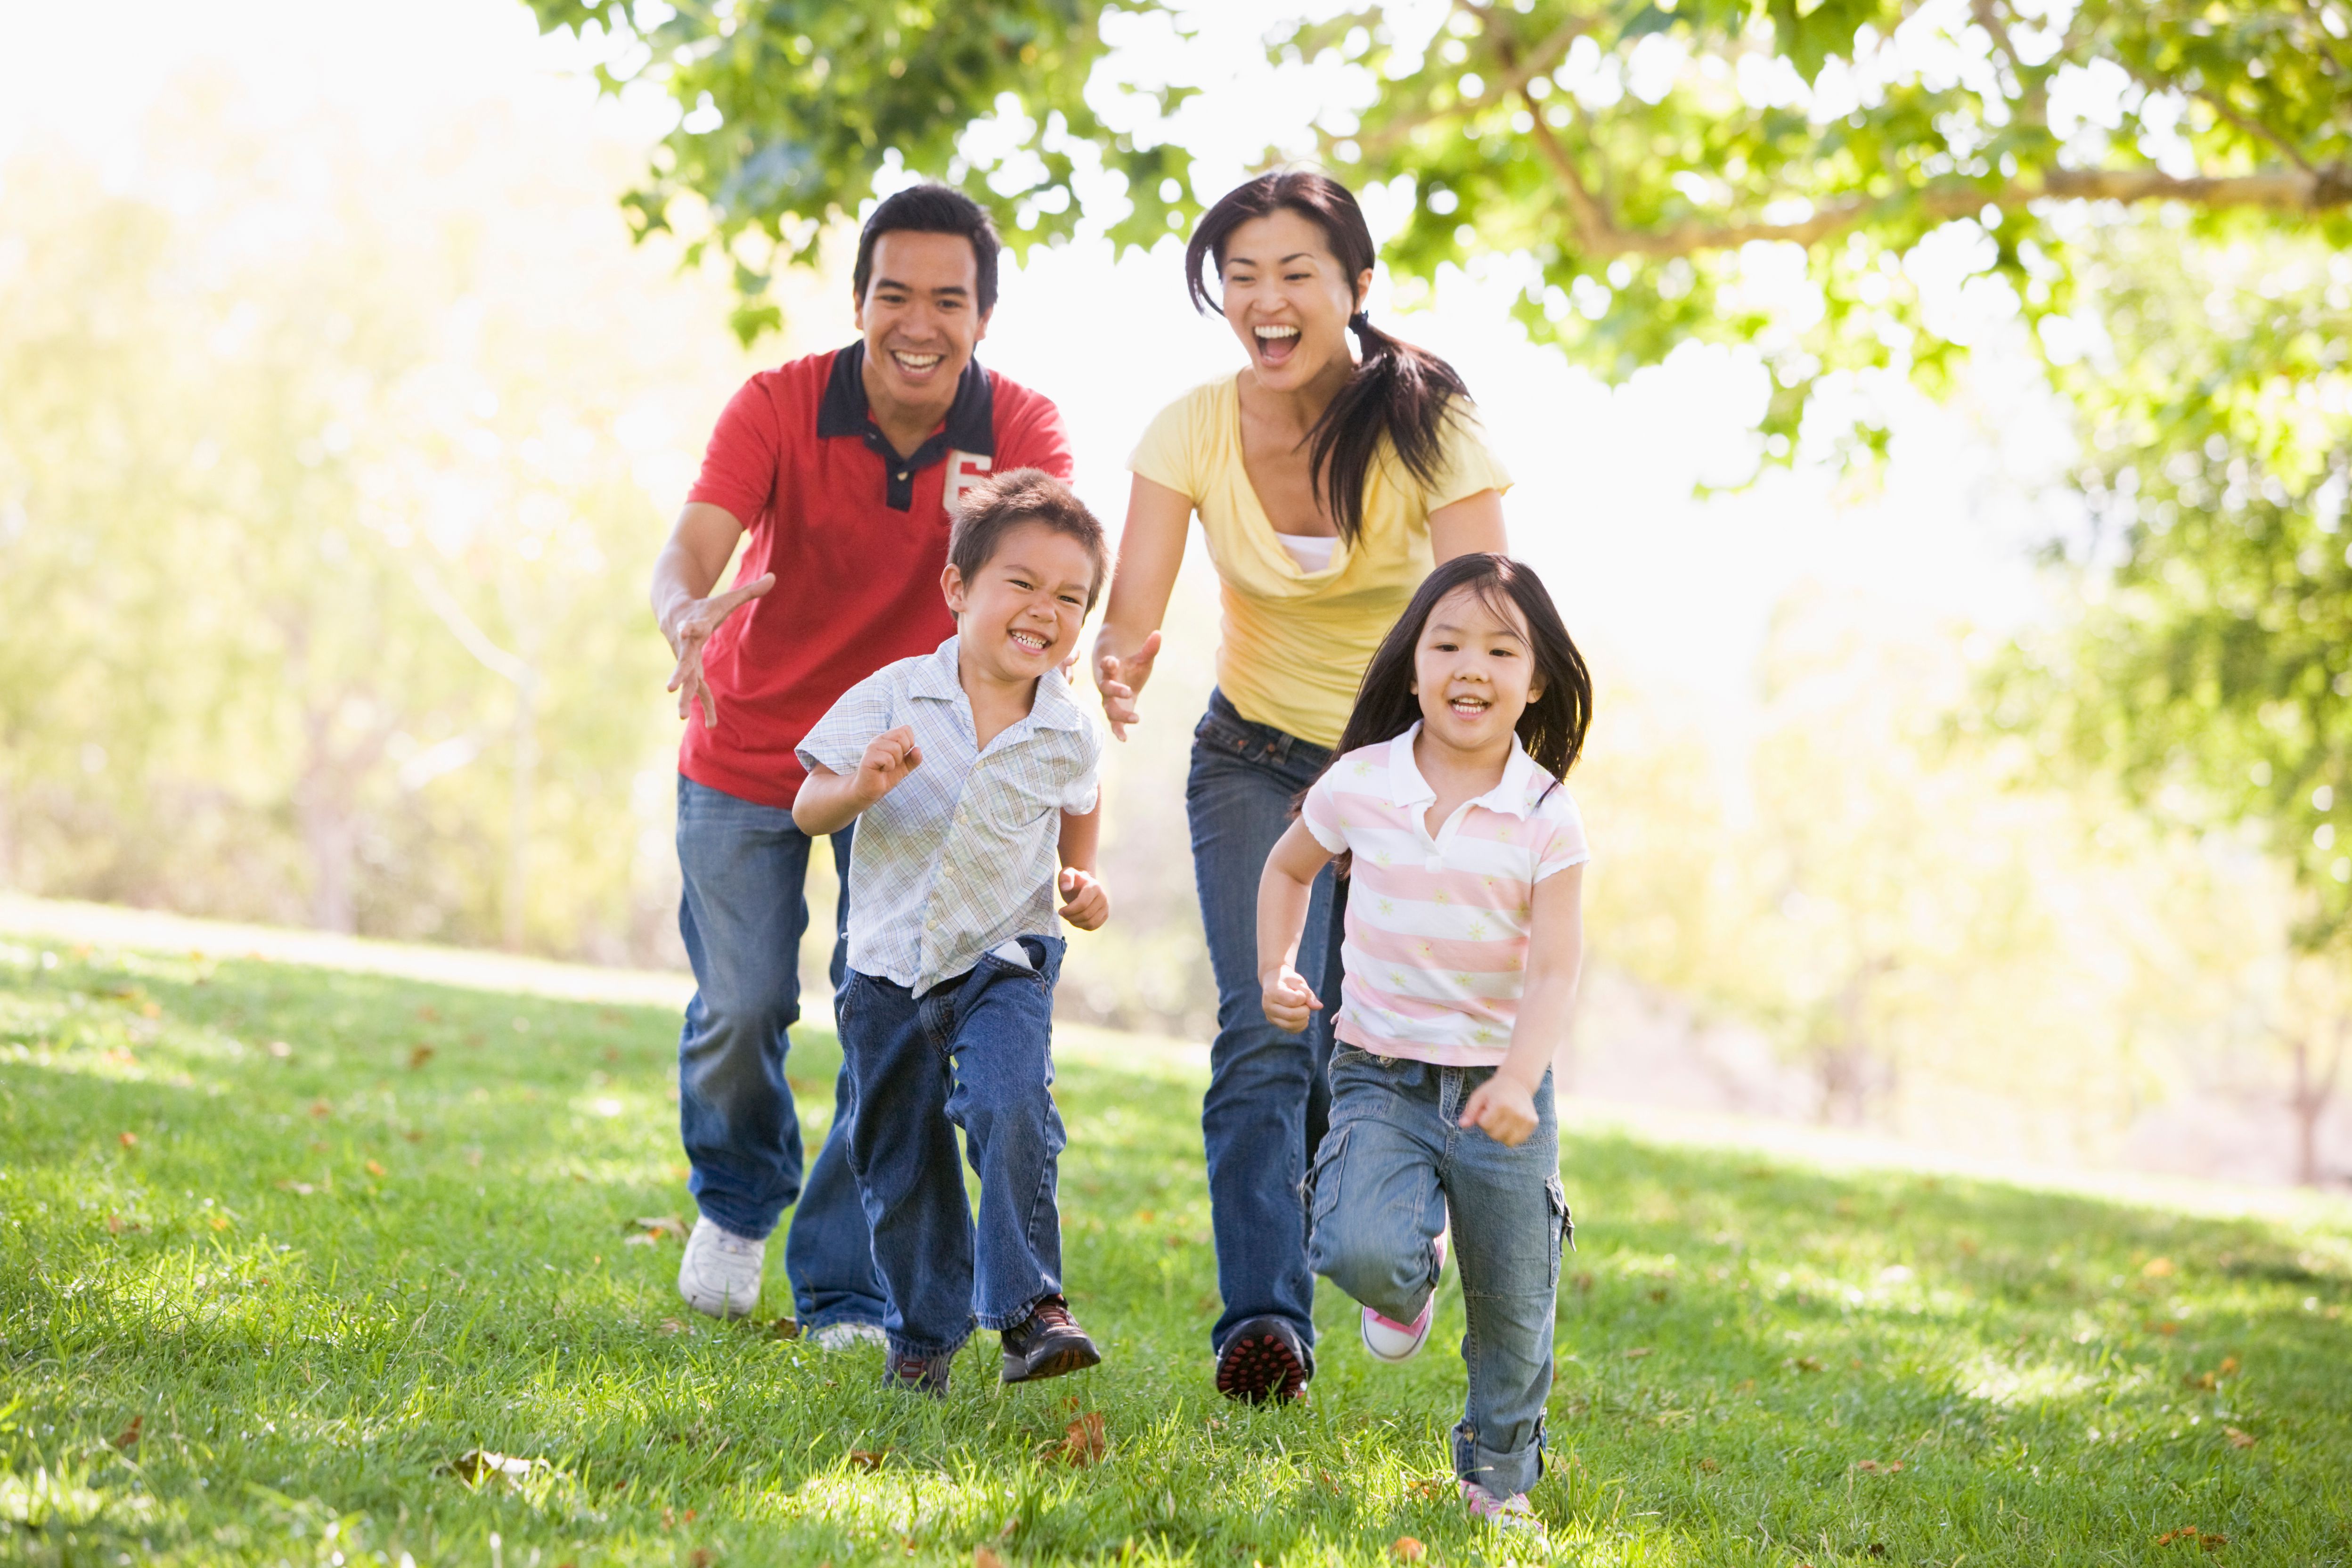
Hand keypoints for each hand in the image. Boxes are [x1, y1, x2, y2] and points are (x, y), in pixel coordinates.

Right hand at [664, 572, 774, 728]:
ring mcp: (685, 659)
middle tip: (670, 688)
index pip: (691, 625)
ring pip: (685, 681)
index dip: (689, 626)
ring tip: (682, 716)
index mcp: (694, 624)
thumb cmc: (704, 605)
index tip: (684, 627)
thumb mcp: (727, 598)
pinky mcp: (688, 669)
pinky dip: (703, 705)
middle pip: (682, 661)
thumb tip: (774, 576)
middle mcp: (685, 644)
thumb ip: (750, 590)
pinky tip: (711, 724)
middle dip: (678, 675)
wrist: (672, 609)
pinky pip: (696, 689)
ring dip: (684, 698)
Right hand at [853, 726, 922, 805]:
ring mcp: (872, 747)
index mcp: (887, 738)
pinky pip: (888, 758)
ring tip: (886, 767)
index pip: (905, 729)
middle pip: (901, 735)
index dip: (910, 742)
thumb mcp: (905, 767)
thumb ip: (913, 758)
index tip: (902, 755)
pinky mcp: (868, 758)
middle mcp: (878, 739)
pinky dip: (889, 767)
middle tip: (894, 762)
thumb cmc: (887, 776)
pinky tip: (881, 770)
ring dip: (896, 762)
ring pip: (895, 748)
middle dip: (904, 751)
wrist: (871, 790)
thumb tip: (918, 749)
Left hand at [1056, 867, 1109, 930]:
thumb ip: (1065, 877)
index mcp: (1094, 886)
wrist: (1083, 884)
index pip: (1082, 904)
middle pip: (1086, 915)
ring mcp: (1105, 907)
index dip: (1069, 910)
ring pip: (1090, 923)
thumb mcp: (1066, 873)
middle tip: (1063, 914)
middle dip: (1071, 917)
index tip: (1060, 911)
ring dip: (1076, 923)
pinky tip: (1076, 920)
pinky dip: (1082, 926)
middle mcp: (1103, 897)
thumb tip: (1066, 888)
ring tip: (1069, 917)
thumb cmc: (1073, 880)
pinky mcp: (1105, 915)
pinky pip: (1093, 926)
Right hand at [1094, 630, 1161, 741]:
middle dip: (1115, 689)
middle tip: (1128, 691)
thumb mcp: (1141, 658)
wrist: (1121, 679)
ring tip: (1135, 718)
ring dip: (1120, 714)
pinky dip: (1118, 731)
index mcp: (1110, 669)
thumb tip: (1158, 633)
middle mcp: (1107, 686)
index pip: (1106, 665)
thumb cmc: (1130, 667)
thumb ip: (1149, 648)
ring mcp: (1109, 701)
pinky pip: (1114, 723)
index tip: (1112, 661)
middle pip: (1106, 688)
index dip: (1107, 663)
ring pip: (1110, 709)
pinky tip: (1125, 739)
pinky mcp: (1115, 713)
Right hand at [1259, 963, 1321, 1032]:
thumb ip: (1307, 993)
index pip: (1293, 1000)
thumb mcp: (1298, 981)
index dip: (1303, 997)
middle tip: (1306, 1004)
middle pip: (1291, 1015)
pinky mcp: (1274, 1022)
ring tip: (1304, 1009)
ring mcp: (1270, 1016)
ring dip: (1304, 1019)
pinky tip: (1302, 1016)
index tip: (1300, 992)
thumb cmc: (1287, 980)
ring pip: (1291, 1026)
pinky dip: (1301, 1025)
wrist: (1273, 982)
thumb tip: (1319, 1007)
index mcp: (1272, 992)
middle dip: (1305, 1010)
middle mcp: (1268, 1006)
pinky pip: (1291, 1030)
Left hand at [1458, 1071, 1539, 1147]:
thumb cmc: (1494, 1090)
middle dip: (1490, 1127)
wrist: (1517, 1082)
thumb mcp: (1479, 1096)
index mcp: (1501, 1104)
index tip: (1486, 1109)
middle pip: (1495, 1135)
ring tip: (1503, 1120)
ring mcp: (1526, 1118)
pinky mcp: (1533, 1122)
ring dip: (1502, 1133)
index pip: (1485, 1125)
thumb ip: (1470, 1111)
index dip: (1482, 1119)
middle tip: (1494, 1114)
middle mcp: (1516, 1112)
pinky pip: (1518, 1139)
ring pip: (1508, 1141)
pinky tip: (1511, 1123)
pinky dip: (1512, 1135)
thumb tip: (1462, 1125)